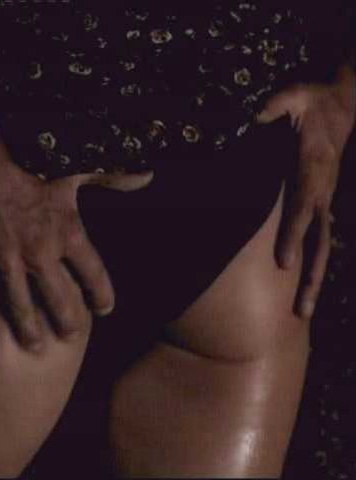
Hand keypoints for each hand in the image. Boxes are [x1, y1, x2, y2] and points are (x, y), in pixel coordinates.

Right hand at [0, 111, 153, 347]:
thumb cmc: (29, 161)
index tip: (104, 308)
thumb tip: (147, 176)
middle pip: (60, 299)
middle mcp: (40, 254)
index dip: (102, 293)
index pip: (94, 273)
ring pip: (20, 306)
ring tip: (33, 346)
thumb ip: (112, 176)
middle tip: (70, 335)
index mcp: (67, 233)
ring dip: (27, 330)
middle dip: (68, 322)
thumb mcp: (75, 170)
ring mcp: (6, 260)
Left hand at [257, 65, 355, 317]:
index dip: (293, 235)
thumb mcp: (293, 96)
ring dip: (313, 281)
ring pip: (322, 247)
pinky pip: (320, 240)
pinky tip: (303, 289)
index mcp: (312, 171)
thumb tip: (255, 117)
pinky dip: (313, 266)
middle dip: (310, 277)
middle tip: (300, 311)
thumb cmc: (311, 102)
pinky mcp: (322, 205)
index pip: (302, 209)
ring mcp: (325, 201)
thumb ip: (275, 107)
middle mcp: (322, 193)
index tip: (283, 263)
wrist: (342, 105)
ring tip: (302, 313)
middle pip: (318, 242)